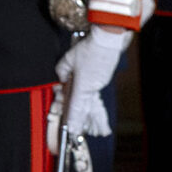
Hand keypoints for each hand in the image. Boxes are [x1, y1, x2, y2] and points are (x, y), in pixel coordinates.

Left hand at [49, 26, 129, 148]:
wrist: (108, 39)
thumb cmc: (89, 48)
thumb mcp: (69, 59)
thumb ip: (63, 70)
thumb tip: (62, 77)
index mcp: (84, 86)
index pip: (76, 108)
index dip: (74, 121)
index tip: (72, 131)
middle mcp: (93, 88)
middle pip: (87, 107)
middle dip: (86, 121)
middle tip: (86, 132)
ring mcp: (100, 82)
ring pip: (92, 99)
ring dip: (92, 112)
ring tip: (100, 127)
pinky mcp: (104, 77)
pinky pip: (95, 90)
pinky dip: (92, 96)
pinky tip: (90, 94)